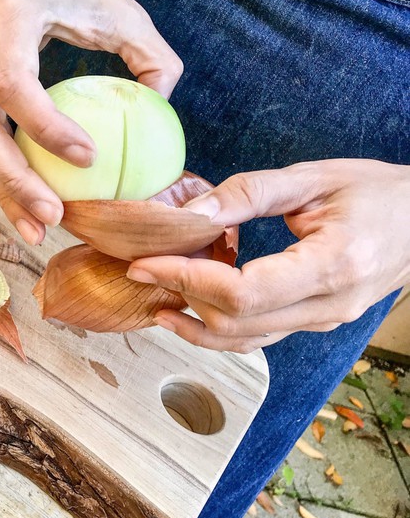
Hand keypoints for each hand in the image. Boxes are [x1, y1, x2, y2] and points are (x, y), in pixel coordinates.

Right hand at [0, 0, 182, 244]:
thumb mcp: (125, 10)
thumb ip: (152, 58)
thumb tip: (159, 115)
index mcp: (10, 19)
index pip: (14, 80)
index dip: (46, 126)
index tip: (89, 157)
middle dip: (14, 177)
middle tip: (53, 215)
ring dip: (4, 190)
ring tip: (37, 229)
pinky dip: (5, 180)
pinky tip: (29, 211)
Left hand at [126, 159, 409, 352]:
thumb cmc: (377, 192)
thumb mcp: (314, 178)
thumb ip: (249, 192)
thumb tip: (191, 212)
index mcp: (333, 266)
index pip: (242, 291)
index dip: (186, 279)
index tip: (145, 261)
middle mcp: (329, 306)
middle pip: (237, 321)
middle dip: (180, 295)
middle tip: (140, 268)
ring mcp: (324, 321)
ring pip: (244, 339)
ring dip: (192, 321)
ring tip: (152, 292)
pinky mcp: (315, 322)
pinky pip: (258, 336)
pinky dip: (216, 328)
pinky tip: (184, 310)